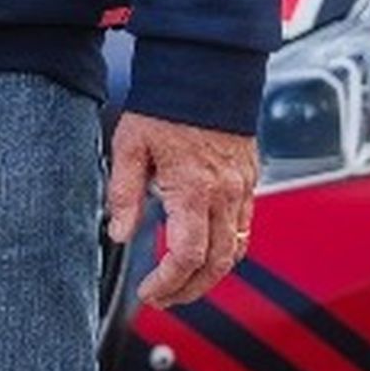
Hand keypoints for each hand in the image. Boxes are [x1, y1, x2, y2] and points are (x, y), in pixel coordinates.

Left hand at [107, 112, 257, 308]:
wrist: (205, 72)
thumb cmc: (166, 105)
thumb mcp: (129, 146)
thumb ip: (125, 194)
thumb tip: (119, 234)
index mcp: (194, 189)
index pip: (187, 255)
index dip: (168, 282)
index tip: (150, 293)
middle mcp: (225, 194)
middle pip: (217, 264)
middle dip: (190, 290)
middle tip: (163, 299)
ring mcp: (243, 188)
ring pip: (235, 250)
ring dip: (210, 276)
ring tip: (181, 284)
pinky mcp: (249, 180)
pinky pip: (245, 228)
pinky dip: (226, 249)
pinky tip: (204, 251)